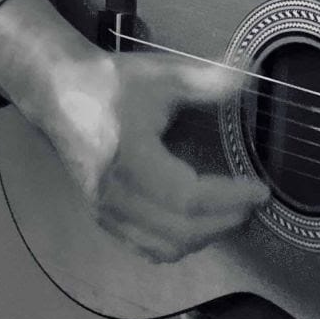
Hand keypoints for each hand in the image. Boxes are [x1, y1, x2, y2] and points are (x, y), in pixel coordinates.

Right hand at [47, 49, 269, 262]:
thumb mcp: (162, 74)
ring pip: (163, 246)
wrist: (59, 94)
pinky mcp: (102, 216)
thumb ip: (208, 79)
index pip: (187, 197)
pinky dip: (178, 245)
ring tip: (233, 214)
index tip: (260, 190)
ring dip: (204, 237)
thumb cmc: (113, 84)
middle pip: (179, 230)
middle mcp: (114, 194)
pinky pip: (145, 247)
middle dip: (224, 221)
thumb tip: (250, 71)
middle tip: (253, 203)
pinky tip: (200, 227)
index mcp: (130, 159)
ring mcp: (105, 210)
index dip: (229, 199)